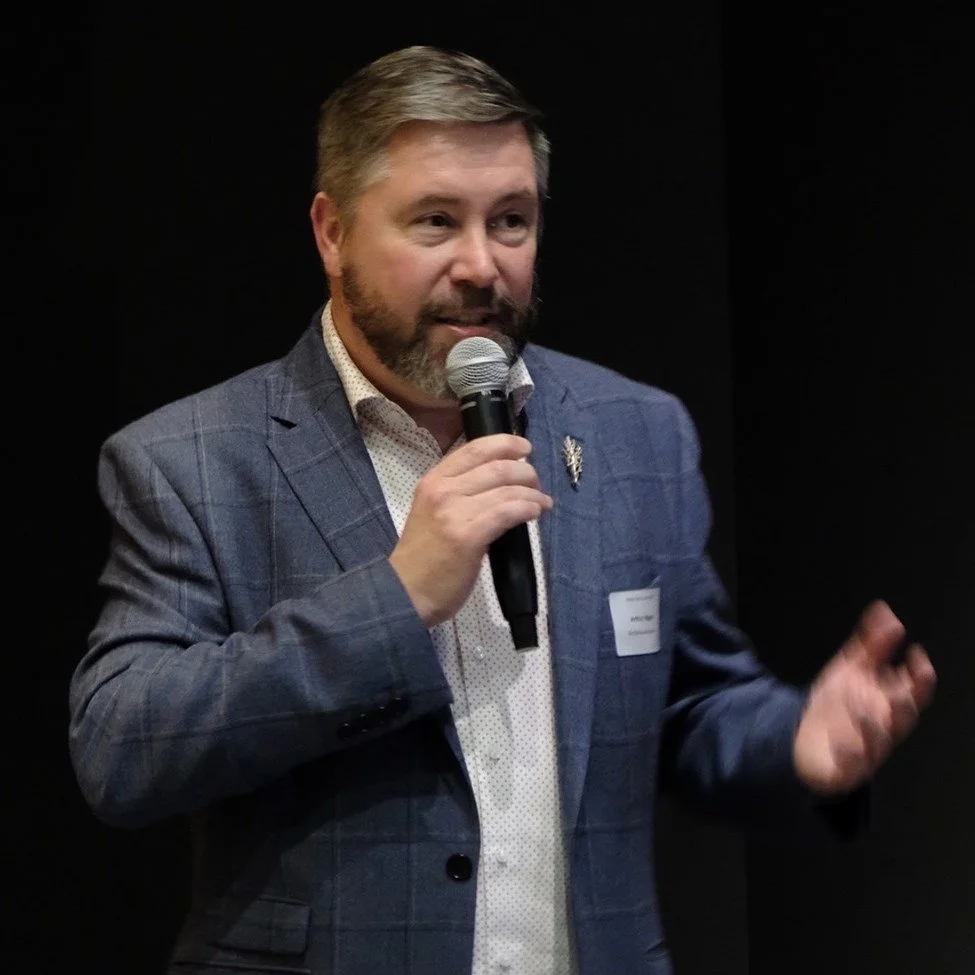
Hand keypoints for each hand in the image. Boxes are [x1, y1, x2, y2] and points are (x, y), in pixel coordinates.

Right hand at [388, 434, 552, 626]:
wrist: (405, 592)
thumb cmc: (423, 556)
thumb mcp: (432, 511)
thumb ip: (458, 493)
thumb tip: (499, 483)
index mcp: (433, 480)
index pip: (474, 449)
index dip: (504, 443)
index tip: (524, 448)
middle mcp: (442, 490)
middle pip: (496, 466)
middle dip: (525, 471)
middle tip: (536, 483)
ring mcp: (454, 512)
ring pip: (506, 488)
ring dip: (532, 492)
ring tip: (542, 501)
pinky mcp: (468, 536)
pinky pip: (507, 511)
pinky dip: (527, 508)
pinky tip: (535, 512)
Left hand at [793, 600, 936, 795]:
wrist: (804, 739)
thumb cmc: (836, 705)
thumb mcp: (852, 669)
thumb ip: (871, 643)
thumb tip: (884, 612)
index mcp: (888, 701)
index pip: (915, 689)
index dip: (920, 675)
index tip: (916, 656)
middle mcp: (883, 724)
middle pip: (904, 716)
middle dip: (904, 703)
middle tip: (899, 691)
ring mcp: (867, 747)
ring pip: (879, 739)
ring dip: (872, 723)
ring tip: (860, 706)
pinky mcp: (847, 766)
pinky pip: (852, 762)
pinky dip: (849, 751)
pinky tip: (842, 740)